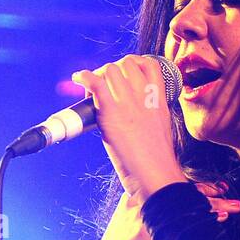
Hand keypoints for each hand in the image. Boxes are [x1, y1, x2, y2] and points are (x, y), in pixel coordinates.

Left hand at [71, 55, 186, 202]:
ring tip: (91, 89)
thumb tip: (132, 113)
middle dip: (112, 69)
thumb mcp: (161, 128)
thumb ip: (149, 113)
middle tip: (104, 85)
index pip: (149, 65)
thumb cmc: (158, 160)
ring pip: (110, 69)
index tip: (124, 73)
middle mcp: (145, 96)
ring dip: (98, 75)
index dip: (134, 63)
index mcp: (159, 100)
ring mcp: (129, 103)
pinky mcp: (112, 112)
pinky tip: (78, 78)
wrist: (156, 175)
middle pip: (126, 63)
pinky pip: (95, 83)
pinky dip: (83, 76)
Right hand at [77, 182, 239, 239]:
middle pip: (178, 191)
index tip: (219, 188)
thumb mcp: (136, 233)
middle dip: (208, 193)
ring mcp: (139, 215)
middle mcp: (136, 200)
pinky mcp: (142, 234)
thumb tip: (182, 216)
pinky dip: (197, 222)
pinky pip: (174, 224)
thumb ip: (154, 220)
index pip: (170, 185)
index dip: (197, 186)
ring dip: (210, 206)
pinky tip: (213, 221)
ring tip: (232, 209)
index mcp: (134, 196)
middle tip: (230, 195)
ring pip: (180, 205)